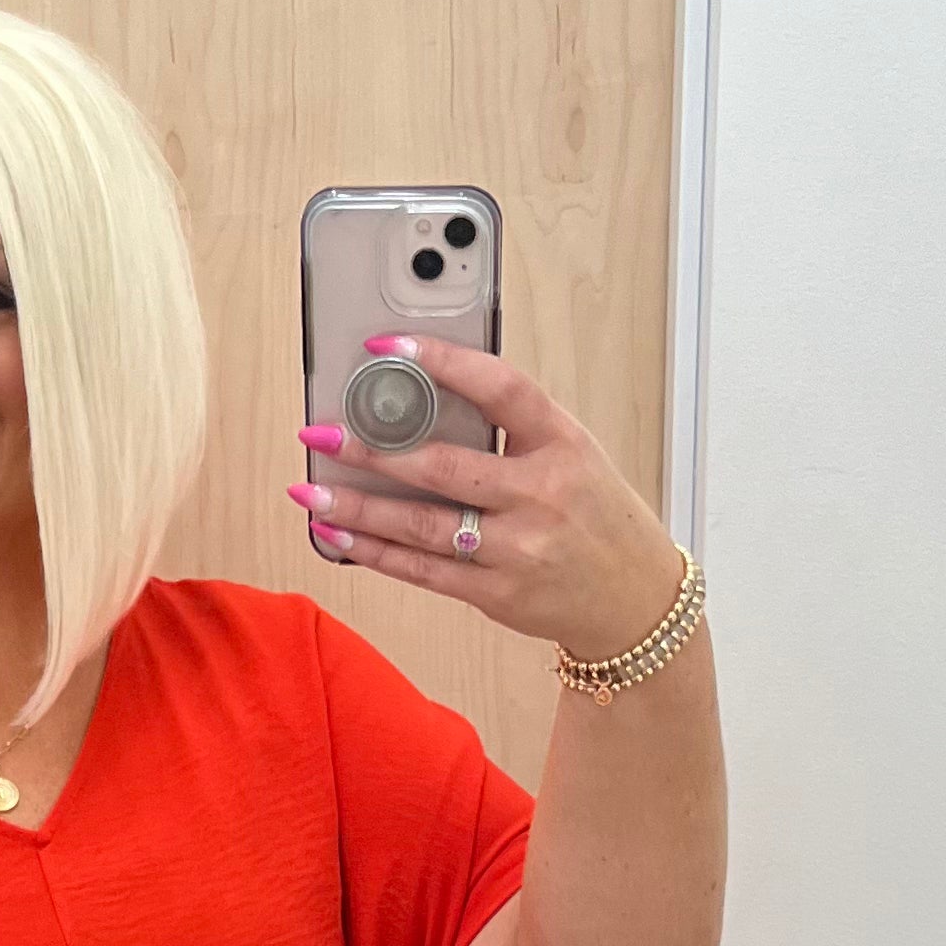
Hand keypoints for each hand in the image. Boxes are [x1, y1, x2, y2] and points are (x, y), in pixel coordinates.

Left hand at [288, 335, 683, 661]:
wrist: (634, 598)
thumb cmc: (595, 515)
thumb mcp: (571, 454)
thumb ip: (510, 431)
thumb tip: (419, 404)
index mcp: (563, 443)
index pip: (500, 388)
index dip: (442, 362)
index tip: (386, 346)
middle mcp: (541, 495)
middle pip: (444, 467)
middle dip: (373, 450)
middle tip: (323, 433)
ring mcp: (518, 550)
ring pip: (422, 526)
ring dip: (358, 510)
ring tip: (311, 492)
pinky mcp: (497, 594)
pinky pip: (423, 572)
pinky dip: (375, 554)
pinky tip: (339, 537)